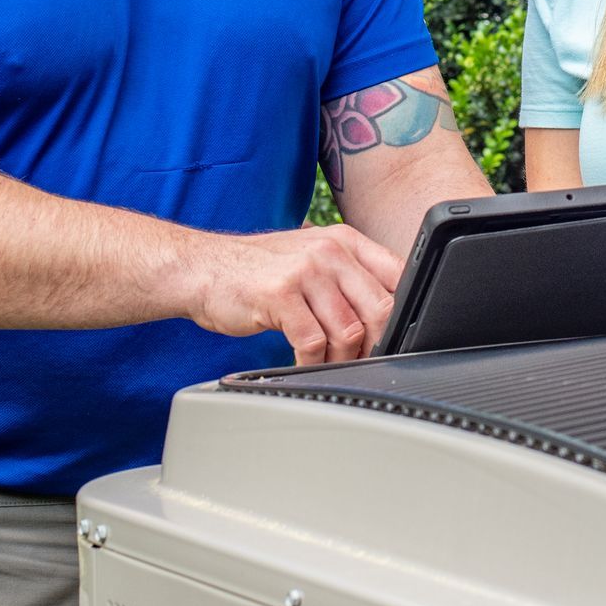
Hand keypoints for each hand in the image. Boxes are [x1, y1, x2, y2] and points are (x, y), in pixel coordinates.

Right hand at [187, 224, 404, 364]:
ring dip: (343, 358)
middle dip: (376, 344)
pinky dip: (312, 362)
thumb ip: (348, 280)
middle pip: (380, 308)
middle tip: (362, 361)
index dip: (404, 313)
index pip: (398, 276)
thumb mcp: (311, 260)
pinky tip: (303, 363)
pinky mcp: (280, 294)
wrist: (202, 268)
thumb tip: (388, 318)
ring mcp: (305, 271)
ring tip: (329, 364)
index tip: (396, 339)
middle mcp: (330, 250)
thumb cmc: (259, 272)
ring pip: (349, 330)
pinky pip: (313, 342)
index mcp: (346, 241)